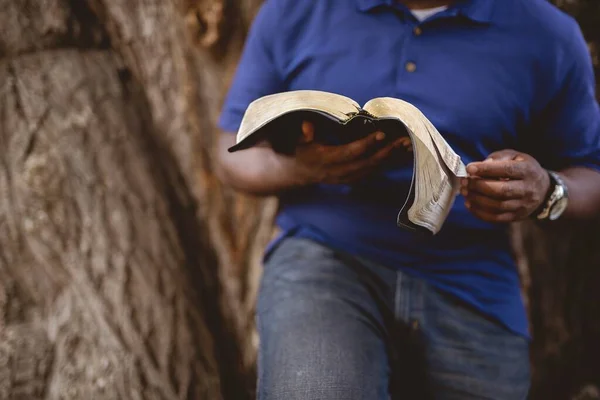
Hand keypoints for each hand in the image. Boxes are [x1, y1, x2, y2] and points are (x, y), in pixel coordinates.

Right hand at [292, 121, 408, 184]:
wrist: (301, 173)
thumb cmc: (303, 151)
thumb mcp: (300, 141)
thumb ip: (305, 133)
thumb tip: (307, 125)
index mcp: (326, 159)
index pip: (350, 152)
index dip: (366, 144)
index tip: (381, 133)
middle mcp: (338, 171)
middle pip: (367, 163)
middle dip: (386, 152)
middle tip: (403, 140)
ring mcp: (346, 178)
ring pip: (373, 170)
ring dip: (391, 158)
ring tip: (407, 146)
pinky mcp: (352, 180)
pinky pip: (373, 173)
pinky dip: (387, 164)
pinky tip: (400, 155)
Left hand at [461, 149, 550, 222]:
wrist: (542, 189)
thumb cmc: (522, 169)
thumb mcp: (514, 157)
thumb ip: (498, 158)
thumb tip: (479, 166)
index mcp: (528, 171)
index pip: (507, 170)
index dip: (487, 169)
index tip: (469, 168)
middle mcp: (528, 189)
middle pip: (502, 190)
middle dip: (479, 186)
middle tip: (464, 181)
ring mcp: (523, 205)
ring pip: (498, 205)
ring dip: (477, 199)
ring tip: (464, 192)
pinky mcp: (517, 216)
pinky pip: (496, 218)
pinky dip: (480, 212)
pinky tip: (469, 204)